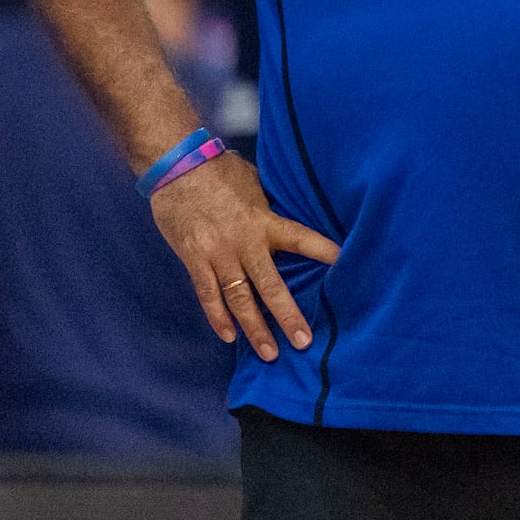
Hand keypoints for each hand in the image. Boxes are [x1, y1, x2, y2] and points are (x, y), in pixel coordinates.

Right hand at [148, 152, 343, 361]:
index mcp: (263, 220)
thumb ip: (268, 208)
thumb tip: (285, 218)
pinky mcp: (194, 259)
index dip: (321, 250)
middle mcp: (244, 241)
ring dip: (254, 329)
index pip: (299, 238)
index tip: (343, 263)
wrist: (176, 166)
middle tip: (303, 341)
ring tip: (269, 353)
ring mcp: (218, 254)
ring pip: (240, 299)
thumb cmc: (219, 170)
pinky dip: (218, 317)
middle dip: (287, 316)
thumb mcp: (253, 183)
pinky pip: (208, 294)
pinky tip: (229, 336)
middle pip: (270, 285)